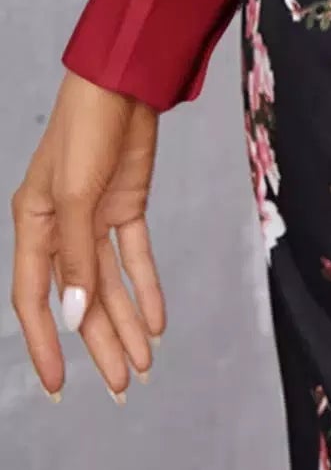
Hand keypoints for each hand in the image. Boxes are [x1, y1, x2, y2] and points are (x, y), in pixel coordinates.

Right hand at [10, 70, 165, 403]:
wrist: (123, 83)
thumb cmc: (85, 129)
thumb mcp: (74, 194)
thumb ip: (75, 256)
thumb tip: (75, 316)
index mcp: (33, 227)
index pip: (33, 299)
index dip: (45, 344)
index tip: (58, 385)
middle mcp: (60, 228)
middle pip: (79, 300)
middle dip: (99, 344)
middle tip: (120, 387)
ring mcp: (94, 217)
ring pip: (109, 284)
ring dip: (125, 322)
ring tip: (143, 365)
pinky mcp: (126, 204)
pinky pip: (135, 256)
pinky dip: (146, 287)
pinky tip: (157, 320)